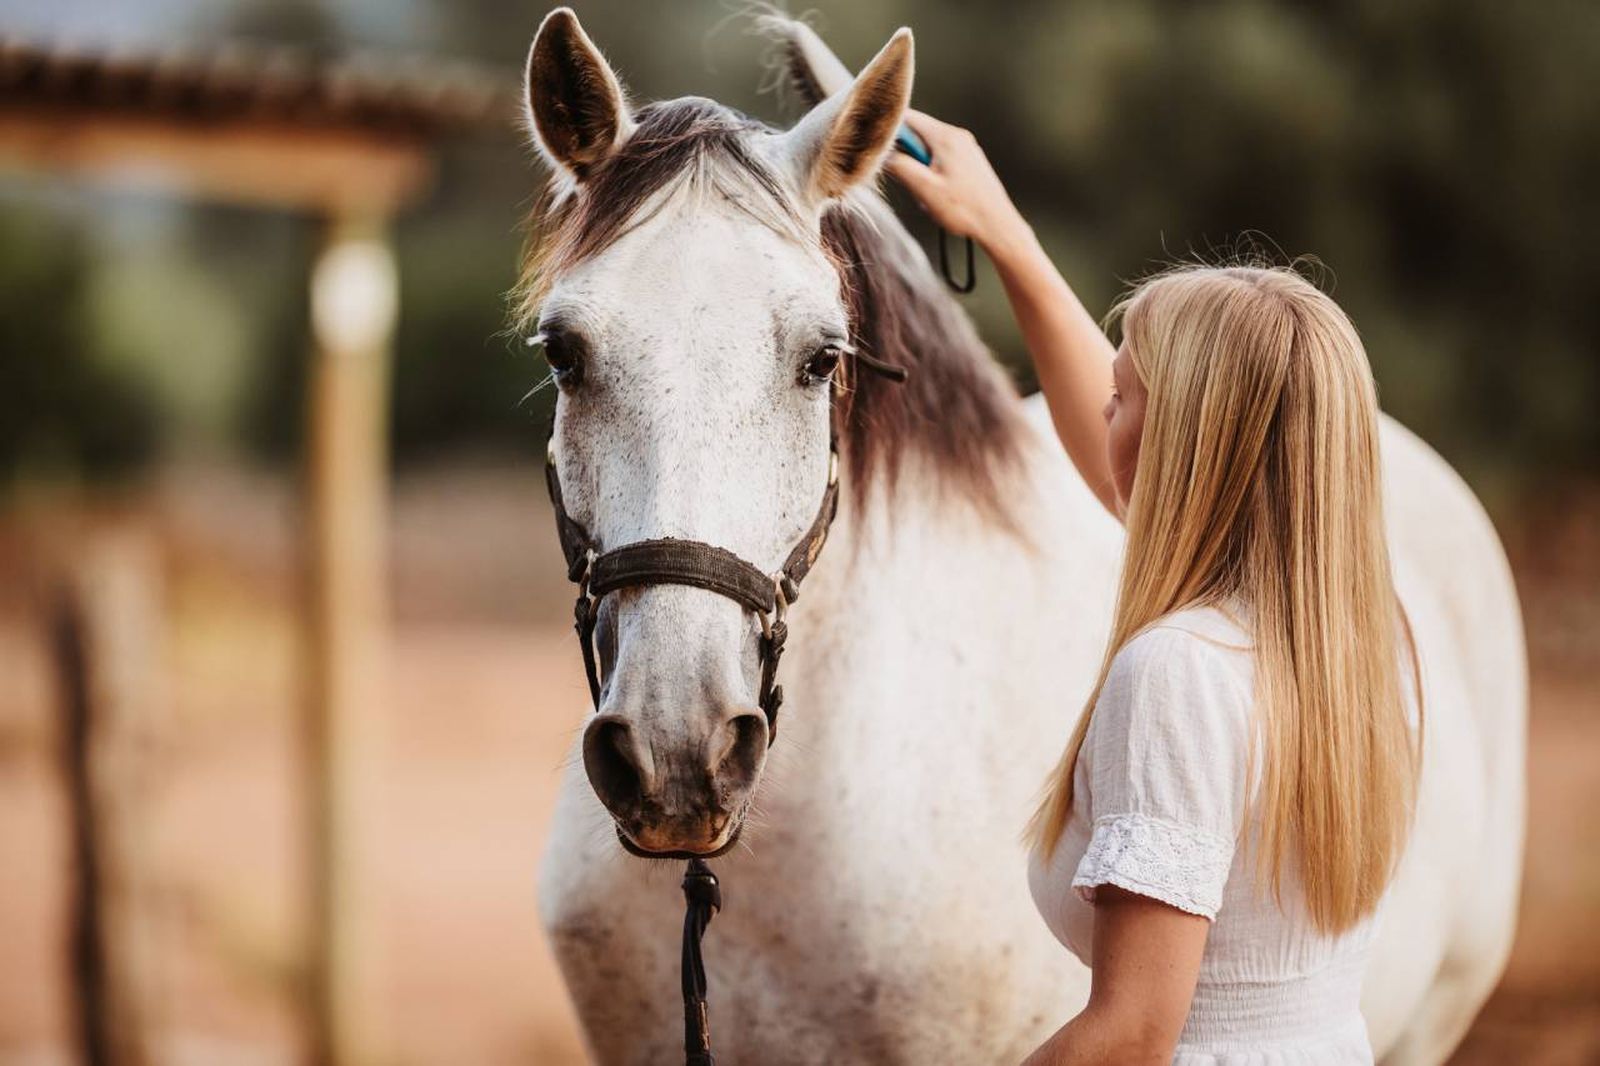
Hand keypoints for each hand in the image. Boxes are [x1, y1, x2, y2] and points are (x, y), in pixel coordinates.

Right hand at [884, 108, 1029, 253]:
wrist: (997, 225)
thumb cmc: (965, 209)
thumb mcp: (924, 189)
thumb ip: (900, 166)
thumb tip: (883, 154)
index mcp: (946, 137)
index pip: (908, 117)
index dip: (888, 129)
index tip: (877, 145)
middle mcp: (957, 136)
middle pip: (917, 132)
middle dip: (906, 154)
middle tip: (908, 179)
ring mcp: (965, 147)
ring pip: (928, 147)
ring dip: (919, 167)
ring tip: (927, 191)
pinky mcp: (968, 160)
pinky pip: (940, 158)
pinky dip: (931, 172)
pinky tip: (938, 194)